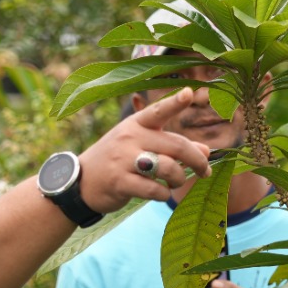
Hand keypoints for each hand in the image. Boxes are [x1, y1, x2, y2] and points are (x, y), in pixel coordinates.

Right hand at [79, 88, 214, 212]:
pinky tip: (161, 193)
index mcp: (136, 124)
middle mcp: (130, 138)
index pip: (158, 111)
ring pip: (168, 168)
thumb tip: (206, 151)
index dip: (174, 103)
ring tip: (176, 182)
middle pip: (176, 146)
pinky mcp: (120, 182)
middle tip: (205, 171)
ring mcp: (123, 160)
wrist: (81, 181)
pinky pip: (154, 189)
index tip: (189, 93)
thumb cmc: (118, 159)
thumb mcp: (140, 145)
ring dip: (179, 179)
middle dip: (197, 160)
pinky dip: (164, 194)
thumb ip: (171, 145)